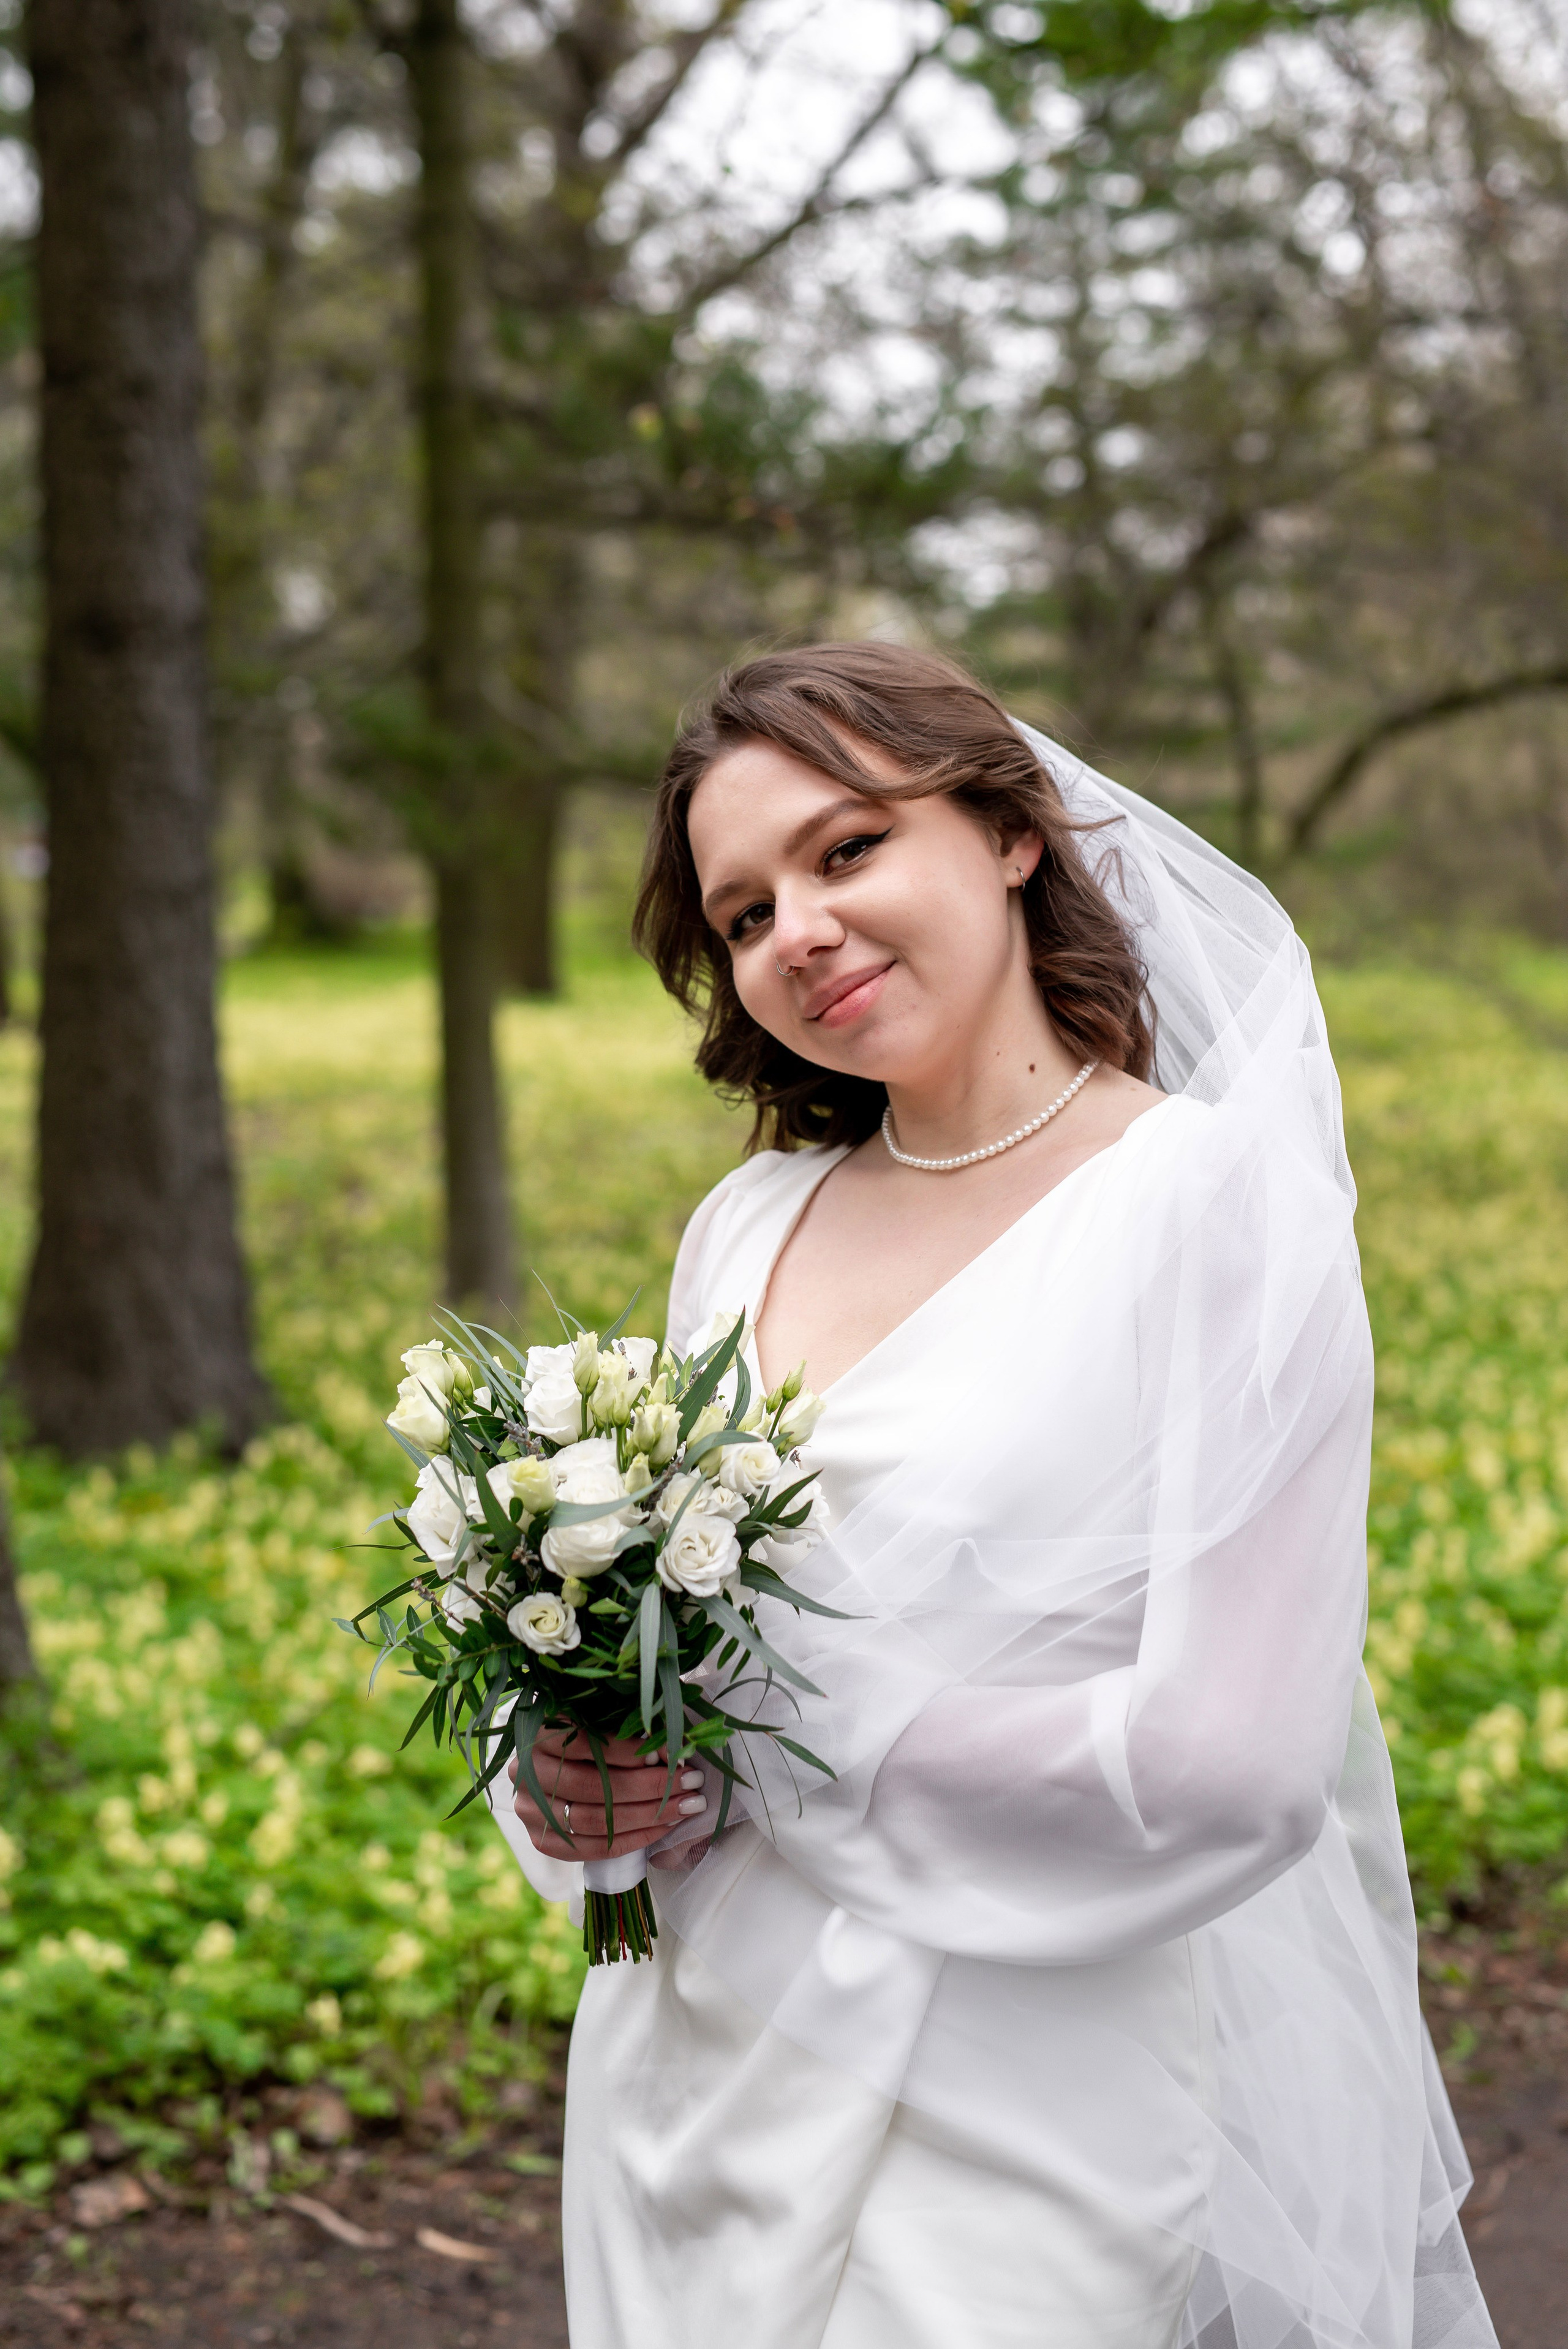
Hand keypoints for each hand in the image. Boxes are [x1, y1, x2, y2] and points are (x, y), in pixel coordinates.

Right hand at [509, 1723, 707, 1861]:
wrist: (555, 1766)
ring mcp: (529, 1810)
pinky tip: (664, 1828)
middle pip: (595, 1786)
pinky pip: (591, 1848)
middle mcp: (526, 1771)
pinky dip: (633, 1840)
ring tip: (686, 1807)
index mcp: (539, 1732)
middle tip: (690, 1783)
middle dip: (650, 1787)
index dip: (634, 1752)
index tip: (675, 1754)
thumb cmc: (589, 1732)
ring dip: (647, 1816)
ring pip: (594, 1821)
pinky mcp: (541, 1840)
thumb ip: (629, 1725)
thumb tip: (671, 1748)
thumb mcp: (603, 1717)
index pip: (589, 1743)